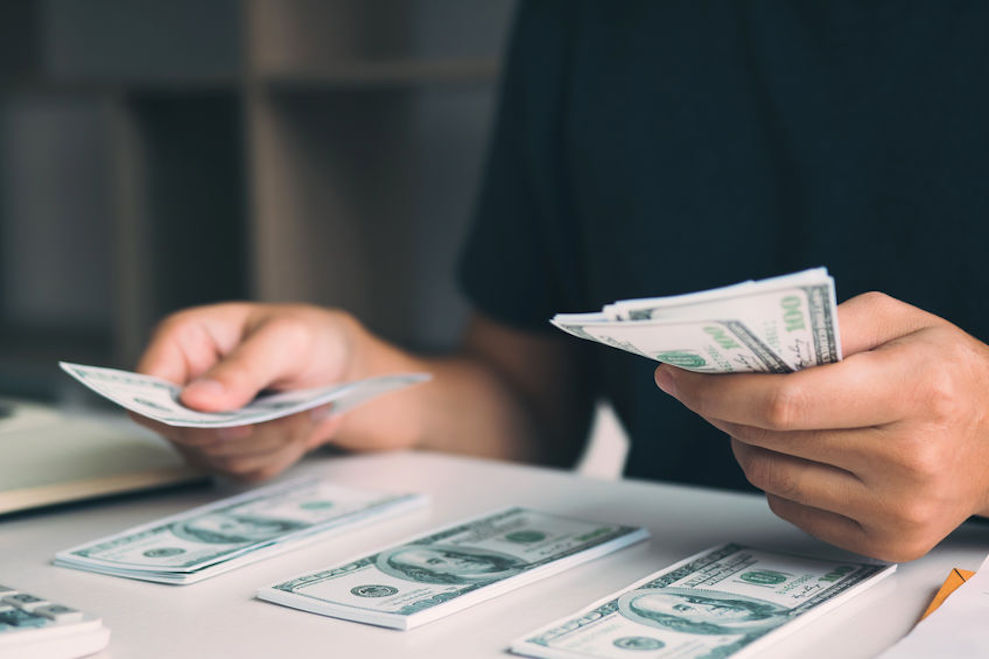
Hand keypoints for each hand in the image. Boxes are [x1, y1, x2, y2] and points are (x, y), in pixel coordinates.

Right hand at [132, 302, 411, 480]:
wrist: (342, 367)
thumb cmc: (312, 338)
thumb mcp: (287, 338)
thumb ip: (243, 367)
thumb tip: (196, 400)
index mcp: (183, 343)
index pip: (145, 393)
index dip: (178, 418)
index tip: (233, 423)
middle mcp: (183, 386)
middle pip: (183, 436)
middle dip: (247, 432)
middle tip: (293, 413)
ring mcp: (202, 423)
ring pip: (218, 459)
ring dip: (272, 442)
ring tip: (306, 410)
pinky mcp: (227, 451)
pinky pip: (244, 471)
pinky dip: (280, 453)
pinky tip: (300, 424)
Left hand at [653, 292, 988, 561]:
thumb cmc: (945, 373)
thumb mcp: (901, 321)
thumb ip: (827, 324)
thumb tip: (748, 345)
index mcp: (915, 392)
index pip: (785, 402)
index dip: (717, 390)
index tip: (677, 375)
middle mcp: (909, 460)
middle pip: (768, 439)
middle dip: (717, 408)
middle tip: (697, 386)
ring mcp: (897, 511)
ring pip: (768, 476)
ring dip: (742, 441)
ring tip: (752, 415)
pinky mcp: (885, 544)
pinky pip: (790, 508)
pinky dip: (775, 474)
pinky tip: (794, 449)